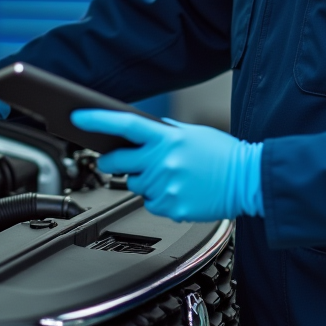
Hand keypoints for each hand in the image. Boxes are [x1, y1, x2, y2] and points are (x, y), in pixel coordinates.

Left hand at [70, 109, 262, 221]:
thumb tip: (144, 131)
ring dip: (144, 181)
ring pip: (135, 185)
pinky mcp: (171, 208)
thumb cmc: (224, 155)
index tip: (78, 118)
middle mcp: (162, 162)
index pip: (125, 124)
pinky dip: (160, 199)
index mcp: (167, 138)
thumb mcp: (194, 133)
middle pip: (118, 162)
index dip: (98, 120)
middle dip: (111, 161)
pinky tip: (179, 191)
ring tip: (170, 176)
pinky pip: (151, 204)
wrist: (247, 180)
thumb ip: (166, 132)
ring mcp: (165, 187)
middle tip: (112, 160)